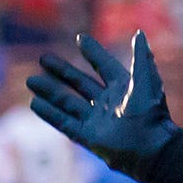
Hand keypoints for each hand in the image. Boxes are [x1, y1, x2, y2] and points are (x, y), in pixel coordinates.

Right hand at [27, 32, 182, 180]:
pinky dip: (50, 114)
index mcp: (123, 88)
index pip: (104, 66)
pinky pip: (65, 123)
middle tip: (43, 58)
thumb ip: (141, 58)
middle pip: (80, 82)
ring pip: (68, 102)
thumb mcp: (146, 82)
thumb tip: (139, 33)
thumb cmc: (151, 114)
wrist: (152, 149)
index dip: (93, 53)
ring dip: (50, 92)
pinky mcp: (89, 137)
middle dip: (62, 71)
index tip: (81, 39)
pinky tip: (34, 104)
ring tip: (31, 81)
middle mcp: (108, 103)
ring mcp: (97, 120)